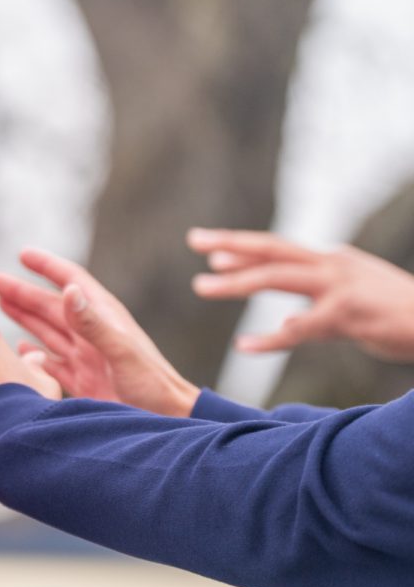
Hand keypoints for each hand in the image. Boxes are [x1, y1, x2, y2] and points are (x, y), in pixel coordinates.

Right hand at [0, 248, 198, 416]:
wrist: (168, 422)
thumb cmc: (152, 385)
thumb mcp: (122, 352)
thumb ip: (93, 324)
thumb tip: (68, 290)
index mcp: (104, 318)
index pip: (72, 282)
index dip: (48, 267)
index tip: (23, 254)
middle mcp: (92, 334)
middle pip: (52, 307)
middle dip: (24, 293)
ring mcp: (87, 358)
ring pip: (48, 332)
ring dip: (25, 318)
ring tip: (0, 304)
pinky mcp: (83, 382)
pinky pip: (52, 365)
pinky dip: (34, 356)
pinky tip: (20, 350)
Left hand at [189, 228, 413, 361]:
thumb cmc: (402, 317)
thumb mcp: (355, 303)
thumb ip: (319, 308)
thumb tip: (288, 323)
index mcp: (333, 261)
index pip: (279, 248)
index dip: (243, 245)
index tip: (208, 244)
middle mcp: (333, 265)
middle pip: (271, 250)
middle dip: (230, 244)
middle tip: (193, 240)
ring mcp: (340, 288)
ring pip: (276, 278)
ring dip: (235, 282)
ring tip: (201, 285)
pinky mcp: (349, 315)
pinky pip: (300, 329)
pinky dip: (270, 339)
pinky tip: (244, 346)